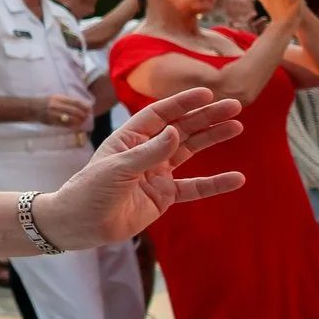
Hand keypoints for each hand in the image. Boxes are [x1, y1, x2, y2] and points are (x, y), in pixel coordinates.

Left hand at [34, 88, 247, 250]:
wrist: (82, 225)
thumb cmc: (90, 191)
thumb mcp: (118, 169)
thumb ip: (149, 153)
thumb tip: (176, 132)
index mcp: (129, 138)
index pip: (160, 114)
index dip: (183, 103)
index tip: (207, 94)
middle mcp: (145, 151)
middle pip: (181, 129)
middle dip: (206, 117)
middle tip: (234, 106)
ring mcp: (156, 173)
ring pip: (189, 151)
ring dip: (212, 139)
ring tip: (236, 127)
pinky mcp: (163, 196)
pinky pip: (193, 188)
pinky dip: (214, 184)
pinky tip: (236, 178)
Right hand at [36, 94, 88, 129]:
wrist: (31, 108)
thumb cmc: (44, 102)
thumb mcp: (54, 98)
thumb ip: (65, 101)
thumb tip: (79, 106)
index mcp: (58, 98)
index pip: (74, 102)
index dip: (83, 106)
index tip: (89, 109)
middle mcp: (56, 104)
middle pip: (74, 110)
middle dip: (82, 114)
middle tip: (86, 117)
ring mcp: (53, 113)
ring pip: (70, 117)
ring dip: (78, 121)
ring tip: (82, 122)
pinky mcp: (51, 120)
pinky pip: (63, 124)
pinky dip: (70, 125)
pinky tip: (75, 126)